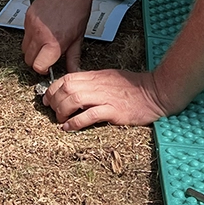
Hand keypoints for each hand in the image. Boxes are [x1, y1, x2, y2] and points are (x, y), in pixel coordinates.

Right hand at [23, 0, 90, 75]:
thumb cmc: (78, 9)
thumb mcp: (79, 37)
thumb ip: (73, 57)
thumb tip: (73, 71)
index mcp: (53, 43)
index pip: (38, 67)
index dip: (43, 69)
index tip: (49, 67)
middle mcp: (39, 35)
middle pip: (28, 59)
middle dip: (37, 61)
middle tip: (48, 56)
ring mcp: (31, 25)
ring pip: (24, 47)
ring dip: (33, 49)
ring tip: (46, 43)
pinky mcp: (27, 16)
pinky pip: (25, 33)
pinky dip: (31, 36)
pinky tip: (44, 30)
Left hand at [43, 68, 166, 130]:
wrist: (155, 91)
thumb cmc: (134, 86)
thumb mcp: (109, 77)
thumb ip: (93, 82)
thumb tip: (75, 89)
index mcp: (96, 76)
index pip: (67, 78)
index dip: (53, 89)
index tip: (48, 99)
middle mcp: (98, 84)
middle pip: (67, 88)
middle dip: (54, 100)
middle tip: (53, 112)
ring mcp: (105, 97)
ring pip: (74, 99)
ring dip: (62, 111)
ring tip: (61, 121)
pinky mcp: (114, 110)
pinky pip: (90, 115)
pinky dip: (76, 122)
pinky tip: (69, 128)